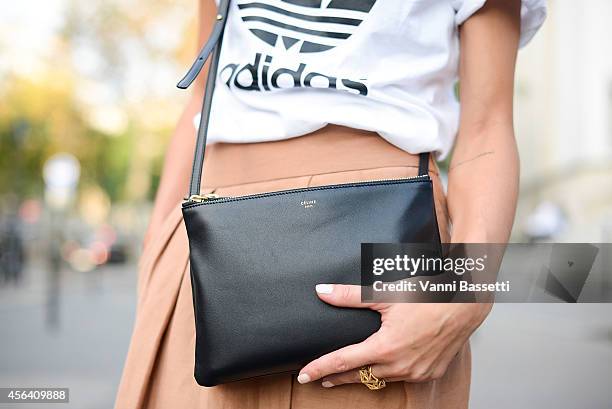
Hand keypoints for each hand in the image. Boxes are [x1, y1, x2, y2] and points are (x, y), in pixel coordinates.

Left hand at [297, 284, 490, 387]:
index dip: (320, 368)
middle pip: (360, 375)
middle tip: (321, 376)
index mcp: (386, 347)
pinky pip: (402, 377)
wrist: (465, 302)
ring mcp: (416, 372)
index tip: (303, 376)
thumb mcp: (385, 294)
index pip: (343, 362)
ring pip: (381, 378)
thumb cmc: (427, 295)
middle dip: (338, 376)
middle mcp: (400, 365)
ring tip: (348, 370)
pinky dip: (388, 372)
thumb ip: (350, 296)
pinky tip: (382, 367)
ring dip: (364, 374)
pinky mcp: (430, 373)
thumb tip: (322, 291)